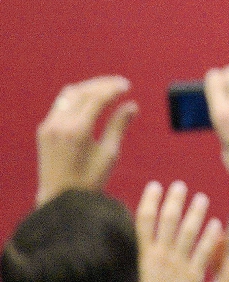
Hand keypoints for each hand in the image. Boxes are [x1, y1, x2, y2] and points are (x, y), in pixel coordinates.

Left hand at [36, 76, 137, 204]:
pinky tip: (90, 100)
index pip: (96, 98)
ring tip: (107, 88)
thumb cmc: (90, 180)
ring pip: (69, 94)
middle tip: (120, 83)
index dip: (113, 89)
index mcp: (78, 131)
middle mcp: (60, 124)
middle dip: (102, 84)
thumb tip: (132, 105)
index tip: (127, 86)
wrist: (60, 198)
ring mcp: (49, 125)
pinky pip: (61, 104)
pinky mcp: (44, 129)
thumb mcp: (110, 154)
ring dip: (89, 87)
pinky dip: (77, 97)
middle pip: (82, 91)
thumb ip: (119, 126)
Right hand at [135, 180, 223, 281]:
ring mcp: (176, 268)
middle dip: (174, 202)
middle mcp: (159, 259)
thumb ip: (144, 260)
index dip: (149, 203)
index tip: (155, 186)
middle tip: (180, 185)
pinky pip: (203, 255)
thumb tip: (143, 240)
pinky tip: (217, 226)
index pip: (142, 224)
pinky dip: (210, 239)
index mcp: (142, 258)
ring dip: (194, 214)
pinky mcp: (193, 279)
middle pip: (166, 223)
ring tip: (201, 198)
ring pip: (186, 234)